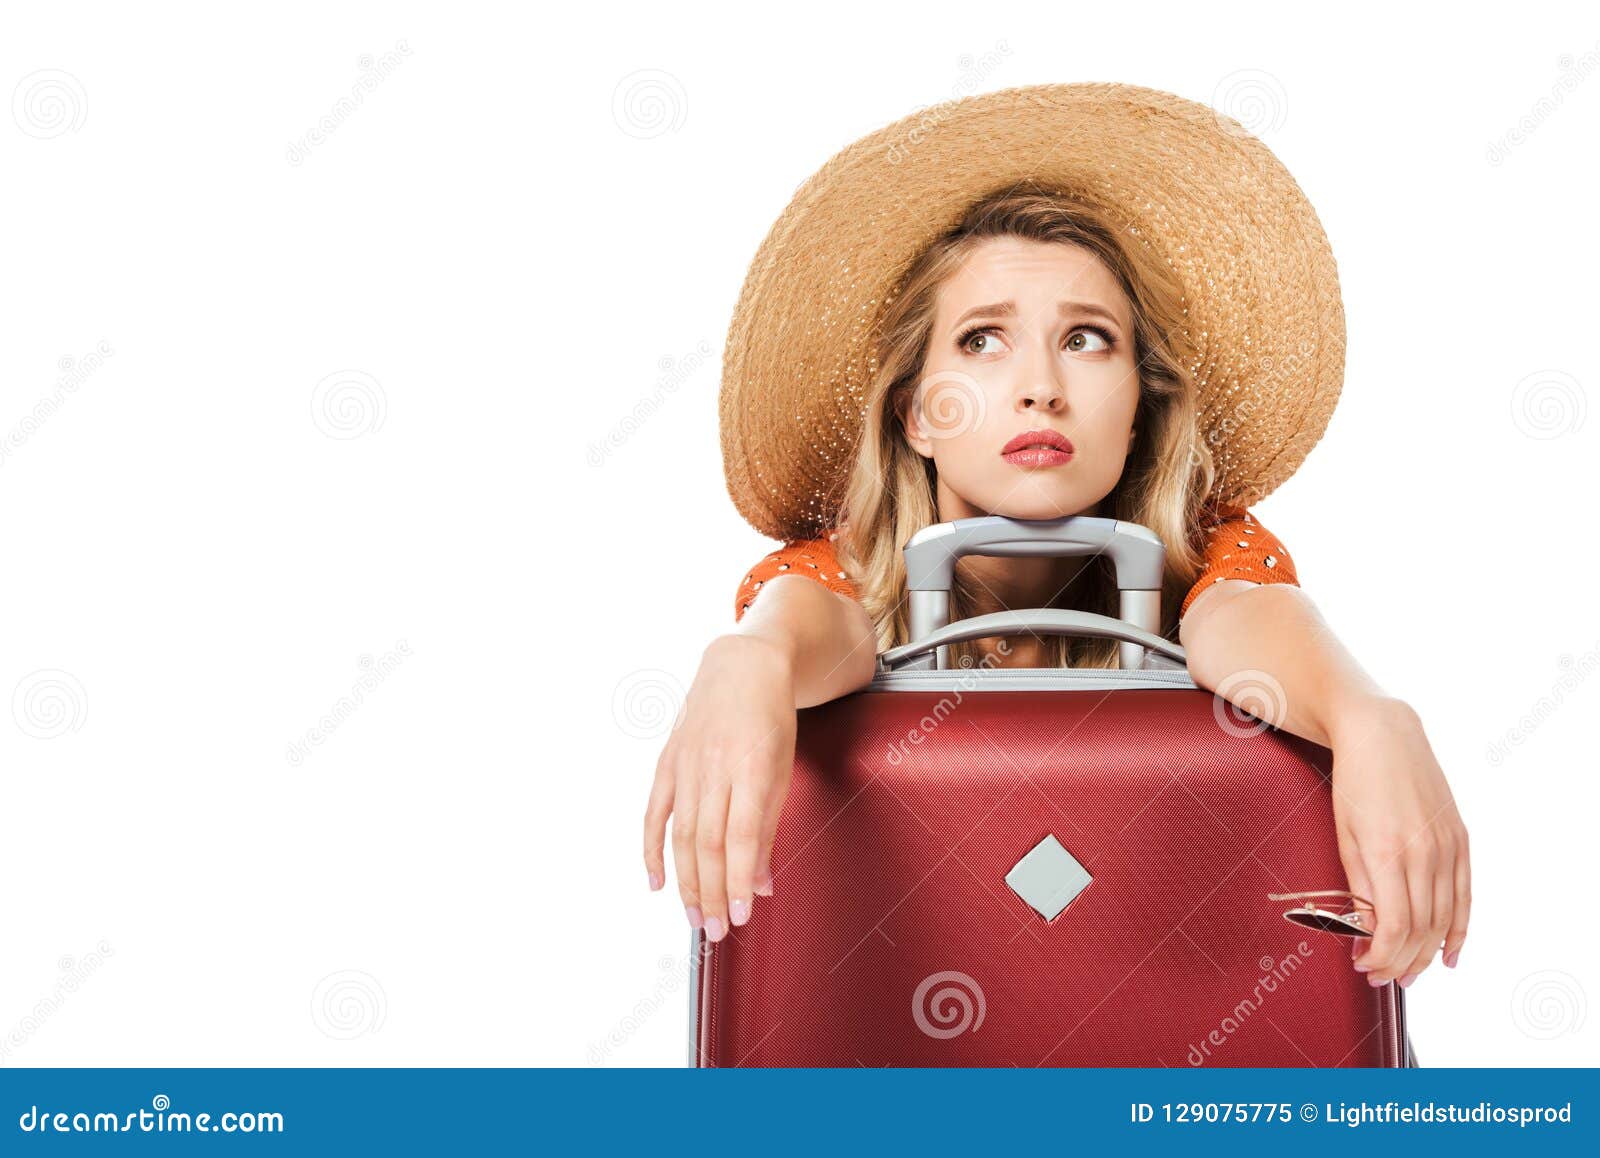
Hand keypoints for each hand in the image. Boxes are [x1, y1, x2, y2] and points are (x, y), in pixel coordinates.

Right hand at [642, 634, 796, 941]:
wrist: (741, 666)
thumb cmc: (771, 720)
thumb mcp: (782, 768)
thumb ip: (769, 827)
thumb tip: (760, 885)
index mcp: (751, 766)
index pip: (741, 836)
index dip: (738, 880)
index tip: (743, 916)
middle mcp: (714, 766)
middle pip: (707, 842)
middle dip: (712, 892)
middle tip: (718, 932)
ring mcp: (685, 763)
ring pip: (681, 834)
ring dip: (687, 882)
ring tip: (696, 919)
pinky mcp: (666, 762)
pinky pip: (654, 812)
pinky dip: (652, 849)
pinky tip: (656, 883)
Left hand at [1328, 697, 1469, 986]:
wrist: (1384, 734)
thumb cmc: (1353, 783)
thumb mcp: (1344, 833)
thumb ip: (1360, 882)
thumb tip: (1369, 928)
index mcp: (1389, 853)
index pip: (1394, 927)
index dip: (1382, 956)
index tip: (1364, 968)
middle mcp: (1425, 853)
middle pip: (1421, 929)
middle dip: (1402, 962)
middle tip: (1382, 979)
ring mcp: (1448, 847)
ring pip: (1445, 918)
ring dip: (1427, 953)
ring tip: (1409, 973)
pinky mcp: (1461, 839)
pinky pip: (1466, 895)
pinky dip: (1459, 930)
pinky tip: (1449, 954)